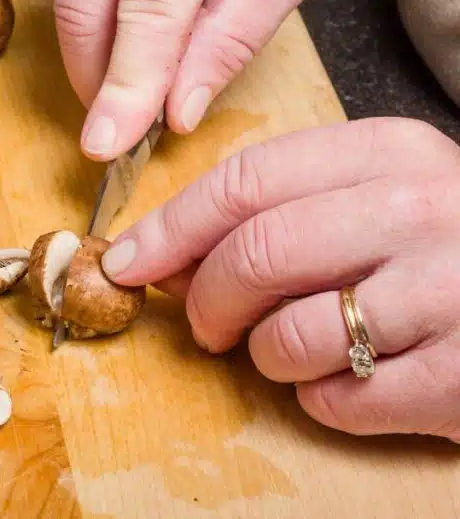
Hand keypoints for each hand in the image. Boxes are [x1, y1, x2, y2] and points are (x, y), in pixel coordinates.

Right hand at [50, 0, 339, 159]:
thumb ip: (232, 37)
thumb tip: (174, 111)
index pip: (146, 9)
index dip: (126, 85)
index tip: (107, 144)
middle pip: (84, 11)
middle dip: (100, 82)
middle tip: (129, 122)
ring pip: (66, 1)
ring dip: (100, 50)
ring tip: (151, 48)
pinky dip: (96, 11)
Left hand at [101, 118, 459, 440]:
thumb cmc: (447, 245)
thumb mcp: (377, 192)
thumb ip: (283, 205)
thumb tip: (159, 251)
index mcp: (388, 152)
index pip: (243, 182)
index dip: (169, 228)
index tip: (125, 262)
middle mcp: (418, 210)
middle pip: (254, 255)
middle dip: (205, 301)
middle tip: (207, 325)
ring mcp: (447, 292)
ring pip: (288, 336)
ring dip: (267, 356)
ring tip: (296, 350)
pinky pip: (337, 400)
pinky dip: (319, 400)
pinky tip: (351, 382)